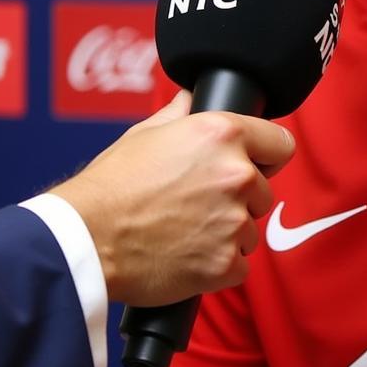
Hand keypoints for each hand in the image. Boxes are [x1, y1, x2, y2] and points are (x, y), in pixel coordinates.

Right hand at [53, 90, 294, 305]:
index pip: (281, 143)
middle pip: (264, 190)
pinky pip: (239, 266)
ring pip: (250, 230)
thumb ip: (180, 113)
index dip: (267, 155)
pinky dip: (218, 267)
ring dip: (228, 234)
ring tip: (186, 232)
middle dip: (239, 198)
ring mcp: (234, 220)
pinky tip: (188, 258)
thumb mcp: (145, 132)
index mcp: (224, 134)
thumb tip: (192, 98)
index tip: (255, 165)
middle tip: (199, 204)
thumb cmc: (111, 185)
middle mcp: (237, 173)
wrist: (85, 239)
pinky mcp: (225, 263)